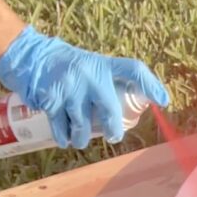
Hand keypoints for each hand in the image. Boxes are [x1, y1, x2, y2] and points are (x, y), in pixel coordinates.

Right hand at [0, 26, 169, 148]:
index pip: (133, 69)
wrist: (34, 57)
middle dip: (112, 130)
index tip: (163, 101)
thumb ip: (114, 82)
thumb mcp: (96, 67)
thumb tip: (149, 103)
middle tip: (112, 136)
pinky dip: (64, 137)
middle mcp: (90, 76)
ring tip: (81, 139)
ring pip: (83, 127)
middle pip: (109, 112)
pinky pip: (62, 129)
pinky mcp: (51, 100)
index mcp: (104, 66)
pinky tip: (66, 138)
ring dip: (82, 138)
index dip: (150, 85)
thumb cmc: (73, 67)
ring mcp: (70, 89)